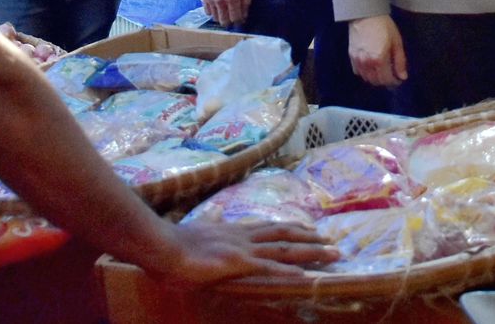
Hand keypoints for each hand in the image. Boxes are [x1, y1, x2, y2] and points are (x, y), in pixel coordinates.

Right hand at [146, 219, 336, 285]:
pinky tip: (306, 277)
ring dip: (311, 252)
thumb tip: (217, 217)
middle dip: (311, 238)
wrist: (161, 245)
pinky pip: (269, 269)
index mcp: (235, 231)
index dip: (293, 229)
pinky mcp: (237, 263)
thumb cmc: (174, 243)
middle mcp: (244, 237)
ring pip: (285, 249)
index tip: (311, 230)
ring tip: (332, 255)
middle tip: (333, 243)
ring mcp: (242, 249)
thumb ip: (212, 226)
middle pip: (285, 235)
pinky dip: (289, 272)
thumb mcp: (198, 232)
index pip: (271, 228)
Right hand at [200, 0, 250, 25]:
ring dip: (222, 17)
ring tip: (226, 10)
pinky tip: (218, 6)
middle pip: (224, 22)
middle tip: (234, 15)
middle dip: (231, 21)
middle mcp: (219, 1)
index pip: (236, 18)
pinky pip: (207, 12)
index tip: (241, 19)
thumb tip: (245, 15)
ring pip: (215, 18)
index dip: (240, 21)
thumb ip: (246, 0)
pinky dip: (213, 12)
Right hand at [348, 15, 407, 86]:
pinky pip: (358, 72)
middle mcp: (367, 63)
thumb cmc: (384, 26)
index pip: (387, 79)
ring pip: (367, 78)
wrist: (366, 14)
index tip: (399, 79)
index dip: (395, 82)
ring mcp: (357, 60)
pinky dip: (365, 73)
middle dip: (386, 81)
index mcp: (379, 59)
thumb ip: (400, 61)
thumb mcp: (396, 42)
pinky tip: (371, 67)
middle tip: (392, 75)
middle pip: (376, 81)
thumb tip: (402, 76)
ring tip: (382, 71)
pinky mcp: (351, 56)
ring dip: (376, 78)